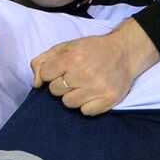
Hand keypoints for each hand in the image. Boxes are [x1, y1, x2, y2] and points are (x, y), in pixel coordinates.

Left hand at [31, 18, 159, 115]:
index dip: (52, 73)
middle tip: (76, 77)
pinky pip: (85, 112)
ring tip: (84, 86)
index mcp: (72, 57)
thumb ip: (44, 61)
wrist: (124, 53)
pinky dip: (88, 105)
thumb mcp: (66, 47)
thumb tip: (36, 83)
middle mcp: (84, 73)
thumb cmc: (92, 50)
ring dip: (74, 96)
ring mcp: (97, 88)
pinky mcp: (108, 99)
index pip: (46, 75)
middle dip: (62, 84)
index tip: (62, 69)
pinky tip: (94, 94)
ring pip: (68, 103)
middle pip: (55, 91)